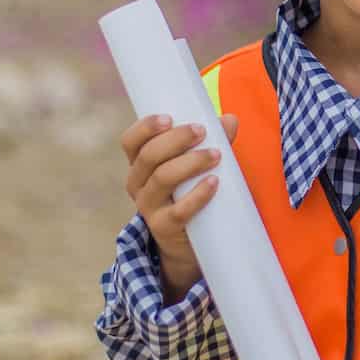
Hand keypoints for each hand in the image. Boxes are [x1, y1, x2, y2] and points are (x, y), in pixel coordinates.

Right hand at [121, 112, 237, 300]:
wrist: (188, 242)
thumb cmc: (190, 191)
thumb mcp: (195, 165)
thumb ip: (212, 141)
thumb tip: (229, 120)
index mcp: (140, 163)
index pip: (131, 141)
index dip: (145, 127)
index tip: (169, 117)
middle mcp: (137, 183)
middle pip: (148, 156)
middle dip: (176, 139)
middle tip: (202, 131)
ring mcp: (148, 207)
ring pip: (162, 179)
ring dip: (190, 162)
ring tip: (216, 155)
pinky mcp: (164, 227)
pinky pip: (178, 210)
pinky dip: (197, 195)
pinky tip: (214, 183)